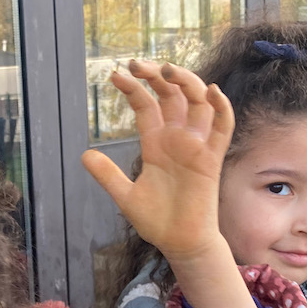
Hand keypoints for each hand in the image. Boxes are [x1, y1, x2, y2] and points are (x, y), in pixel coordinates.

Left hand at [82, 60, 233, 277]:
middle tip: (136, 64)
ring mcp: (196, 147)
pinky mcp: (211, 160)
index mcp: (156, 144)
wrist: (179, 243)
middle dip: (156, 76)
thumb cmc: (157, 221)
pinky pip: (222, 129)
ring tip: (167, 70)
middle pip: (171, 96)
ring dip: (186, 83)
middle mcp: (177, 139)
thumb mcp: (126, 196)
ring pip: (198, 103)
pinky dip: (221, 108)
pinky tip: (211, 92)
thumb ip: (108, 175)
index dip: (132, 89)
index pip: (146, 106)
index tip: (115, 75)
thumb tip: (84, 155)